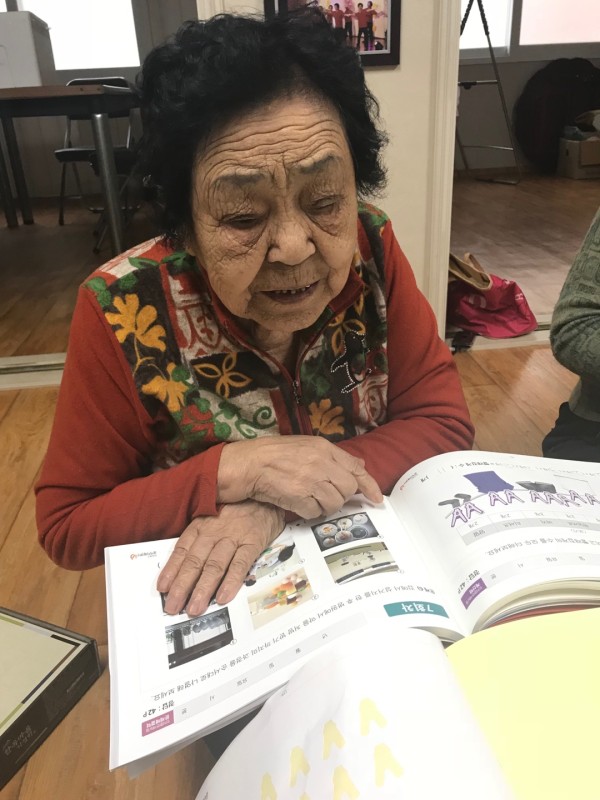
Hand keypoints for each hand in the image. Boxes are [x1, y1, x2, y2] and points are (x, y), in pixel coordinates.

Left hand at [157, 500, 284, 615]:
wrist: (267, 495)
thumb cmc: (238, 511)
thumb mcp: (213, 517)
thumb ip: (200, 539)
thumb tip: (183, 566)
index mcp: (202, 525)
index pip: (182, 550)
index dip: (171, 570)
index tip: (162, 588)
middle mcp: (214, 531)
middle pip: (194, 561)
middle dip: (181, 586)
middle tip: (172, 607)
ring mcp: (233, 537)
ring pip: (214, 565)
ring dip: (202, 589)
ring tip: (193, 609)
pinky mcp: (252, 542)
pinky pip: (240, 564)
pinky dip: (231, 582)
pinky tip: (223, 597)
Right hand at [218, 435, 382, 517]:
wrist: (248, 464)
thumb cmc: (274, 454)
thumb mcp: (306, 445)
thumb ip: (334, 456)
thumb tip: (360, 465)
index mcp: (324, 448)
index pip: (355, 468)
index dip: (369, 485)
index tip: (377, 498)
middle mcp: (320, 463)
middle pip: (347, 489)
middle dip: (340, 496)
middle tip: (324, 495)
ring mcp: (310, 481)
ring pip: (334, 503)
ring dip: (324, 506)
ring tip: (308, 498)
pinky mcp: (298, 497)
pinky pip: (315, 513)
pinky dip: (308, 512)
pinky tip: (297, 503)